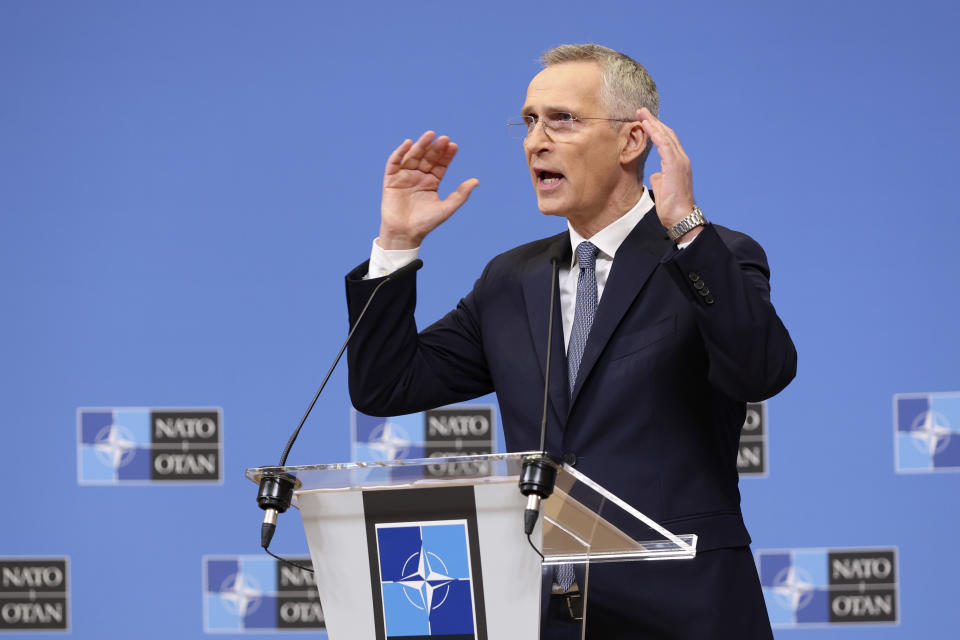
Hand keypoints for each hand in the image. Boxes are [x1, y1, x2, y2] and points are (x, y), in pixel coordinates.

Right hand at [379, 131, 478, 248]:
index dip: (446, 155)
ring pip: (413, 156)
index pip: (440, 164)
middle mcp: (419, 177)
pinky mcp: (391, 180)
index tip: (454, 146)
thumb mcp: (446, 208)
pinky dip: (400, 152)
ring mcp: (405, 177)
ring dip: (421, 145)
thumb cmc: (425, 223)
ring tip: (430, 135)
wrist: (405, 234)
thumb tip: (476, 181)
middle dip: (436, 148)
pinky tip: (408, 143)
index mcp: (432, 182)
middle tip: (444, 138)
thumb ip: (461, 195)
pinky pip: (394, 163)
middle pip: (428, 158)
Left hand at [636, 108, 698, 240]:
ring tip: (641, 113)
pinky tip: (647, 124)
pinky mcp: (675, 165)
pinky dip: (655, 132)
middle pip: (667, 134)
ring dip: (653, 123)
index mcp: (678, 163)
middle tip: (642, 111)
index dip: (657, 130)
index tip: (646, 121)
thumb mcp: (663, 188)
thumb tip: (655, 174)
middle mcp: (681, 159)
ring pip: (666, 136)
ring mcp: (679, 161)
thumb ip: (660, 178)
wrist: (680, 217)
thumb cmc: (672, 206)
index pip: (668, 141)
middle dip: (654, 121)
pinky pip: (664, 144)